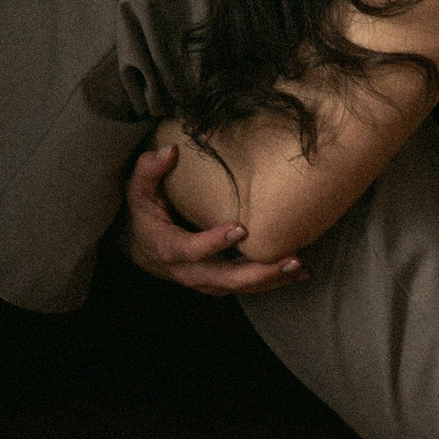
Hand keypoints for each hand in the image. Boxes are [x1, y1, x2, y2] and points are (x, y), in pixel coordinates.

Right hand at [120, 145, 305, 296]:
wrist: (139, 246)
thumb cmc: (143, 212)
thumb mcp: (138, 188)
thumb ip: (149, 169)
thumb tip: (170, 150)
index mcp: (168, 247)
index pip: (191, 249)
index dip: (214, 243)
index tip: (240, 229)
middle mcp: (187, 270)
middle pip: (225, 278)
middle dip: (259, 272)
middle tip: (291, 259)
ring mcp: (203, 280)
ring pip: (238, 287)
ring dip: (271, 280)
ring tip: (301, 267)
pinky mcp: (215, 283)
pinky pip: (243, 288)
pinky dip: (269, 283)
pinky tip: (296, 272)